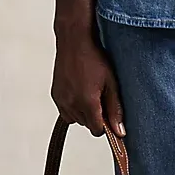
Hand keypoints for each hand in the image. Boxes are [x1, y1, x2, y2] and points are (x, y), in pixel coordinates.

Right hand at [51, 0, 125, 136]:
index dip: (106, 125)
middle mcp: (71, 104)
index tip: (110, 114)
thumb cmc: (95, 58)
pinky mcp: (55, 95)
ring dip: (84, 112)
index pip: (97, 130)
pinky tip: (80, 90)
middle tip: (101, 96)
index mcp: (87, 102)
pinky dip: (73, 106)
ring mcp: (61, 100)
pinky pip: (65, 111)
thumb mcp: (112, 83)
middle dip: (95, 116)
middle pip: (87, 125)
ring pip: (76, 119)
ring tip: (90, 91)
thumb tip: (120, 132)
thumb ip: (115, 109)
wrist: (74, 41)